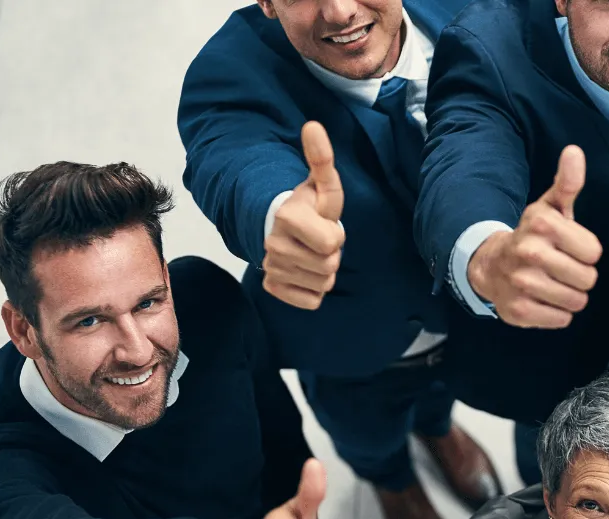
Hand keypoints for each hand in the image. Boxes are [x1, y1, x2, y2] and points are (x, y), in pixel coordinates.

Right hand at [262, 121, 345, 309]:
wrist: (281, 227)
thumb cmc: (310, 206)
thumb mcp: (322, 184)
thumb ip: (321, 158)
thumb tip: (313, 125)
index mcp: (287, 217)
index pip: (332, 244)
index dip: (336, 235)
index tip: (326, 224)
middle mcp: (274, 245)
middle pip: (329, 266)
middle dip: (332, 254)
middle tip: (320, 240)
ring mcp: (272, 267)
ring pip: (322, 285)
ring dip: (324, 272)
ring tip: (313, 253)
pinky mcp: (273, 287)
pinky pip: (310, 301)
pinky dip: (314, 291)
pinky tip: (306, 272)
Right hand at [467, 146, 601, 328]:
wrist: (491, 265)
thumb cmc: (532, 236)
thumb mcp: (550, 208)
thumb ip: (567, 183)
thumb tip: (574, 151)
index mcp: (542, 225)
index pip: (594, 252)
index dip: (585, 252)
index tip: (568, 248)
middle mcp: (530, 253)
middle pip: (588, 279)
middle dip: (579, 276)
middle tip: (560, 268)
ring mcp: (522, 284)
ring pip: (576, 302)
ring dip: (570, 296)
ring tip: (553, 283)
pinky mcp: (518, 311)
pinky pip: (561, 320)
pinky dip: (556, 313)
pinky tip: (542, 299)